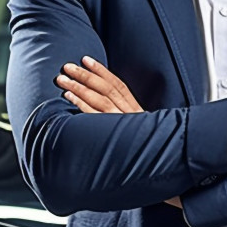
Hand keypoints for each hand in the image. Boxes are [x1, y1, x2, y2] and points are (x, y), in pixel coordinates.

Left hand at [56, 58, 182, 207]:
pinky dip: (81, 105)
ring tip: (63, 79)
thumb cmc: (147, 149)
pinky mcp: (114, 136)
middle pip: (106, 89)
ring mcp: (122, 125)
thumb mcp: (140, 129)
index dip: (102, 71)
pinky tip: (69, 97)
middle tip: (67, 66)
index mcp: (136, 110)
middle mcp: (130, 114)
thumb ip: (125, 116)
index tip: (86, 59)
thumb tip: (105, 106)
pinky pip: (95, 118)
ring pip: (99, 100)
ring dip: (79, 88)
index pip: (118, 85)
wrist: (164, 167)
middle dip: (85, 75)